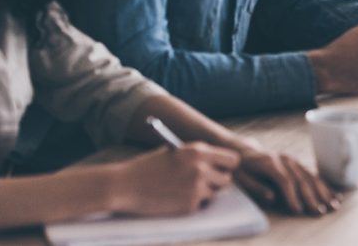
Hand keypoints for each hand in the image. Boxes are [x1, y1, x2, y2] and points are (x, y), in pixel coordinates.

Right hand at [110, 142, 238, 215]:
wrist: (125, 185)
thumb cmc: (148, 167)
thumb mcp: (175, 152)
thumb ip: (197, 156)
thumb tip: (219, 164)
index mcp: (199, 151)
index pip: (232, 160)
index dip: (227, 165)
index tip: (223, 169)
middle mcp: (201, 169)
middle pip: (227, 180)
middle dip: (217, 182)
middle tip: (204, 183)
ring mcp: (196, 189)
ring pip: (213, 194)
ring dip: (202, 194)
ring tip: (180, 189)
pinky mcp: (189, 206)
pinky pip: (199, 206)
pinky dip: (189, 204)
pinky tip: (172, 198)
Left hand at [232, 141, 339, 215]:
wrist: (244, 152)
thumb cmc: (242, 169)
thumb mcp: (243, 179)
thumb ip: (257, 188)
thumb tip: (272, 197)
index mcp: (270, 163)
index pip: (285, 180)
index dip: (292, 196)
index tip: (298, 210)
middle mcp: (284, 160)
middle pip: (301, 179)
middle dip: (312, 196)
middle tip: (320, 211)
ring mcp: (292, 161)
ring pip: (310, 177)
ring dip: (323, 192)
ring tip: (333, 205)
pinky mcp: (297, 164)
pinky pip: (312, 175)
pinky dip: (324, 186)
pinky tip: (334, 194)